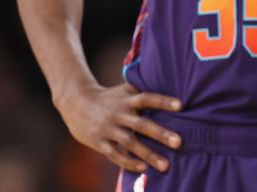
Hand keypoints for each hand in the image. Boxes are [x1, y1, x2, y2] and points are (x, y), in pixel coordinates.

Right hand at [56, 82, 182, 173]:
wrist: (75, 101)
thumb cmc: (109, 97)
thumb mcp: (124, 90)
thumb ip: (142, 92)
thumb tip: (170, 88)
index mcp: (126, 99)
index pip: (147, 98)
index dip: (163, 101)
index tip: (181, 105)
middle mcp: (118, 113)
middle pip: (141, 124)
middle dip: (160, 134)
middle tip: (179, 142)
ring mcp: (108, 128)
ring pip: (130, 143)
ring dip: (148, 154)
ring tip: (166, 165)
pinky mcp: (99, 142)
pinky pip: (114, 154)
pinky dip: (128, 162)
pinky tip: (143, 169)